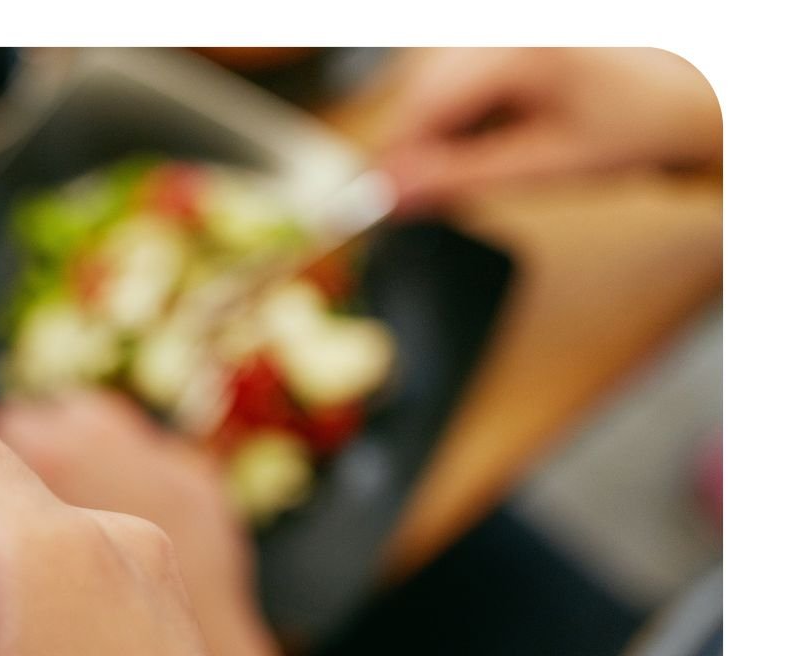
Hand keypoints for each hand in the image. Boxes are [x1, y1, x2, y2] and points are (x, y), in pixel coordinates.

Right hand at [378, 48, 720, 214]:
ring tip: (465, 176)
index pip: (425, 104)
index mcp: (523, 48)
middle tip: (414, 202)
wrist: (697, 96)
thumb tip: (394, 199)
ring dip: (439, 137)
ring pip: (436, 86)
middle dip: (415, 150)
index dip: (395, 160)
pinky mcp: (509, 39)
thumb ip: (463, 181)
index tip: (379, 205)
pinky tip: (489, 142)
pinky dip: (462, 118)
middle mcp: (508, 28)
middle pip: (423, 91)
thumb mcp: (547, 165)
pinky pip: (460, 77)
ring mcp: (507, 30)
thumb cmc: (641, 123)